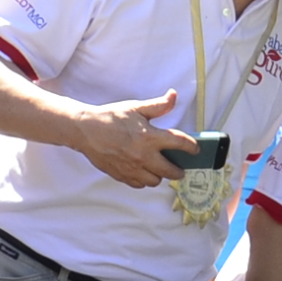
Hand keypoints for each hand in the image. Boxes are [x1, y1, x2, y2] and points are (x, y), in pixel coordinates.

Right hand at [76, 91, 195, 189]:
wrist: (85, 130)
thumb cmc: (110, 117)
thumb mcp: (136, 108)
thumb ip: (158, 105)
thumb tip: (174, 96)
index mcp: (149, 137)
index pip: (180, 144)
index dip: (192, 147)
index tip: (196, 149)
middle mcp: (143, 156)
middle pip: (171, 171)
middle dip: (179, 170)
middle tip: (181, 167)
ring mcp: (132, 168)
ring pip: (155, 181)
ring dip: (160, 175)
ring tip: (159, 168)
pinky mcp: (122, 175)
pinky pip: (139, 184)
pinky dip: (144, 180)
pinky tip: (143, 171)